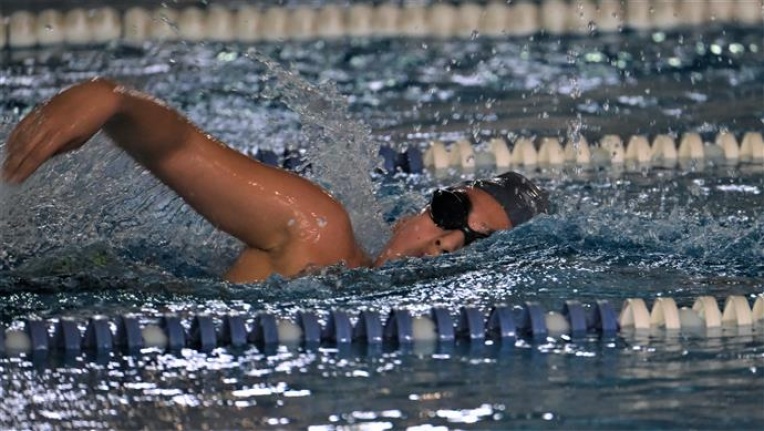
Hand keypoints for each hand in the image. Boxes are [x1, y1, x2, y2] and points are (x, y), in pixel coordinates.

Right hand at [2, 78, 119, 183]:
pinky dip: (15, 134)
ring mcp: (43, 113)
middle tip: (6, 176)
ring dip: (12, 151)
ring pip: (22, 134)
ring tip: (6, 164)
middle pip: (26, 147)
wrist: (97, 94)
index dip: (25, 169)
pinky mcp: (41, 107)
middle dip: (14, 163)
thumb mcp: (81, 140)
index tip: (16, 180)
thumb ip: (61, 149)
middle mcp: (49, 123)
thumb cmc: (93, 121)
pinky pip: (24, 122)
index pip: (37, 155)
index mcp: (61, 134)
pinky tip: (10, 145)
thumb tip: (42, 156)